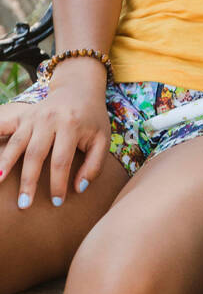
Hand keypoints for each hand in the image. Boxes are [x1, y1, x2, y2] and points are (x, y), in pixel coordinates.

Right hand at [0, 78, 111, 206]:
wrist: (79, 88)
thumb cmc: (92, 119)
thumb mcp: (102, 139)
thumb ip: (94, 165)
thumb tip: (78, 189)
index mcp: (71, 125)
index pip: (61, 160)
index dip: (58, 183)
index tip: (57, 202)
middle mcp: (49, 119)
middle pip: (35, 154)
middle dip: (28, 181)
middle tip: (24, 204)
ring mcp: (33, 116)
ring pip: (16, 143)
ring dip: (5, 163)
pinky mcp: (22, 115)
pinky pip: (4, 125)